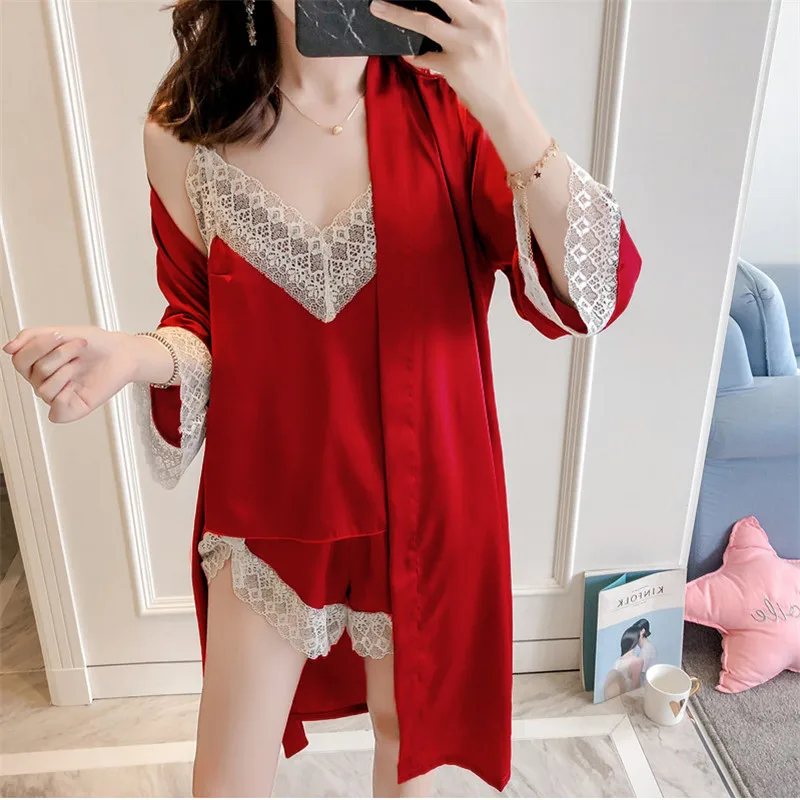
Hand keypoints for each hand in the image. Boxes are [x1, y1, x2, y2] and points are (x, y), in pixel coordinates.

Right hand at [3, 327, 147, 422]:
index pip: (19, 358)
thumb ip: (31, 337)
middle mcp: (43, 381)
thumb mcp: (60, 332)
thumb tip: (7, 349)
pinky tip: (76, 386)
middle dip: (60, 354)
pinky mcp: (72, 409)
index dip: (38, 346)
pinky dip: (65, 397)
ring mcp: (57, 396)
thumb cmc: (95, 344)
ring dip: (67, 370)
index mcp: (37, 363)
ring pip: (45, 389)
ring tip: (81, 364)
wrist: (122, 353)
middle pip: (35, 371)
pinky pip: (56, 411)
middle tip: (79, 347)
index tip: (61, 335)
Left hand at [370, 0, 518, 125]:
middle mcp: (483, 22)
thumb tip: (431, 1)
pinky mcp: (455, 67)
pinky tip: (407, 52)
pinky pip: (423, 56)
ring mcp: (468, 44)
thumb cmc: (489, 61)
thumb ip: (469, 9)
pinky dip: (411, 54)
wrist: (500, 99)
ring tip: (378, 7)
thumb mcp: (488, 26)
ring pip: (425, 22)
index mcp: (492, 6)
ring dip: (396, 14)